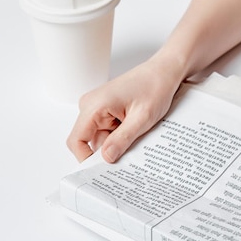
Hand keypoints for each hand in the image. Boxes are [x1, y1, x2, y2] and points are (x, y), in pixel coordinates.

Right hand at [66, 58, 181, 162]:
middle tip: (130, 149)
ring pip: (99, 137)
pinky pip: (105, 130)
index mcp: (94, 105)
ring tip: (137, 132)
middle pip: (88, 141)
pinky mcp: (103, 108)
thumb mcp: (141, 118)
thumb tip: (106, 158)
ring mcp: (96, 106)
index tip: (103, 168)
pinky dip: (119, 134)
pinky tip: (134, 128)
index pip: (76, 140)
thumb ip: (122, 139)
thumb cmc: (154, 87)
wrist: (163, 72)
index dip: (86, 158)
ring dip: (116, 141)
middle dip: (108, 149)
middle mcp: (90, 105)